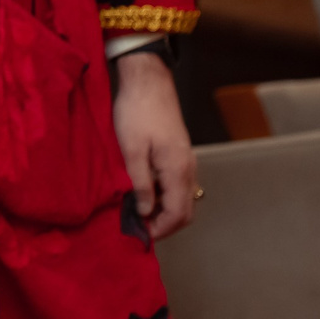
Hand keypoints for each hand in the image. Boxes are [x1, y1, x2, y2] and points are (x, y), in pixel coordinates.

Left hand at [112, 51, 197, 240]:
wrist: (148, 82)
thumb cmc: (136, 113)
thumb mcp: (131, 151)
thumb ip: (140, 184)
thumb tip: (145, 213)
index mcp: (177, 170)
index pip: (177, 214)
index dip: (159, 230)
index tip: (138, 235)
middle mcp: (188, 169)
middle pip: (184, 211)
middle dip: (164, 225)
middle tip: (137, 229)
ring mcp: (186, 161)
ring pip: (182, 199)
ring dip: (164, 212)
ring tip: (137, 215)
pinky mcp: (179, 154)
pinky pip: (177, 185)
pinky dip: (165, 197)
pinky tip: (144, 195)